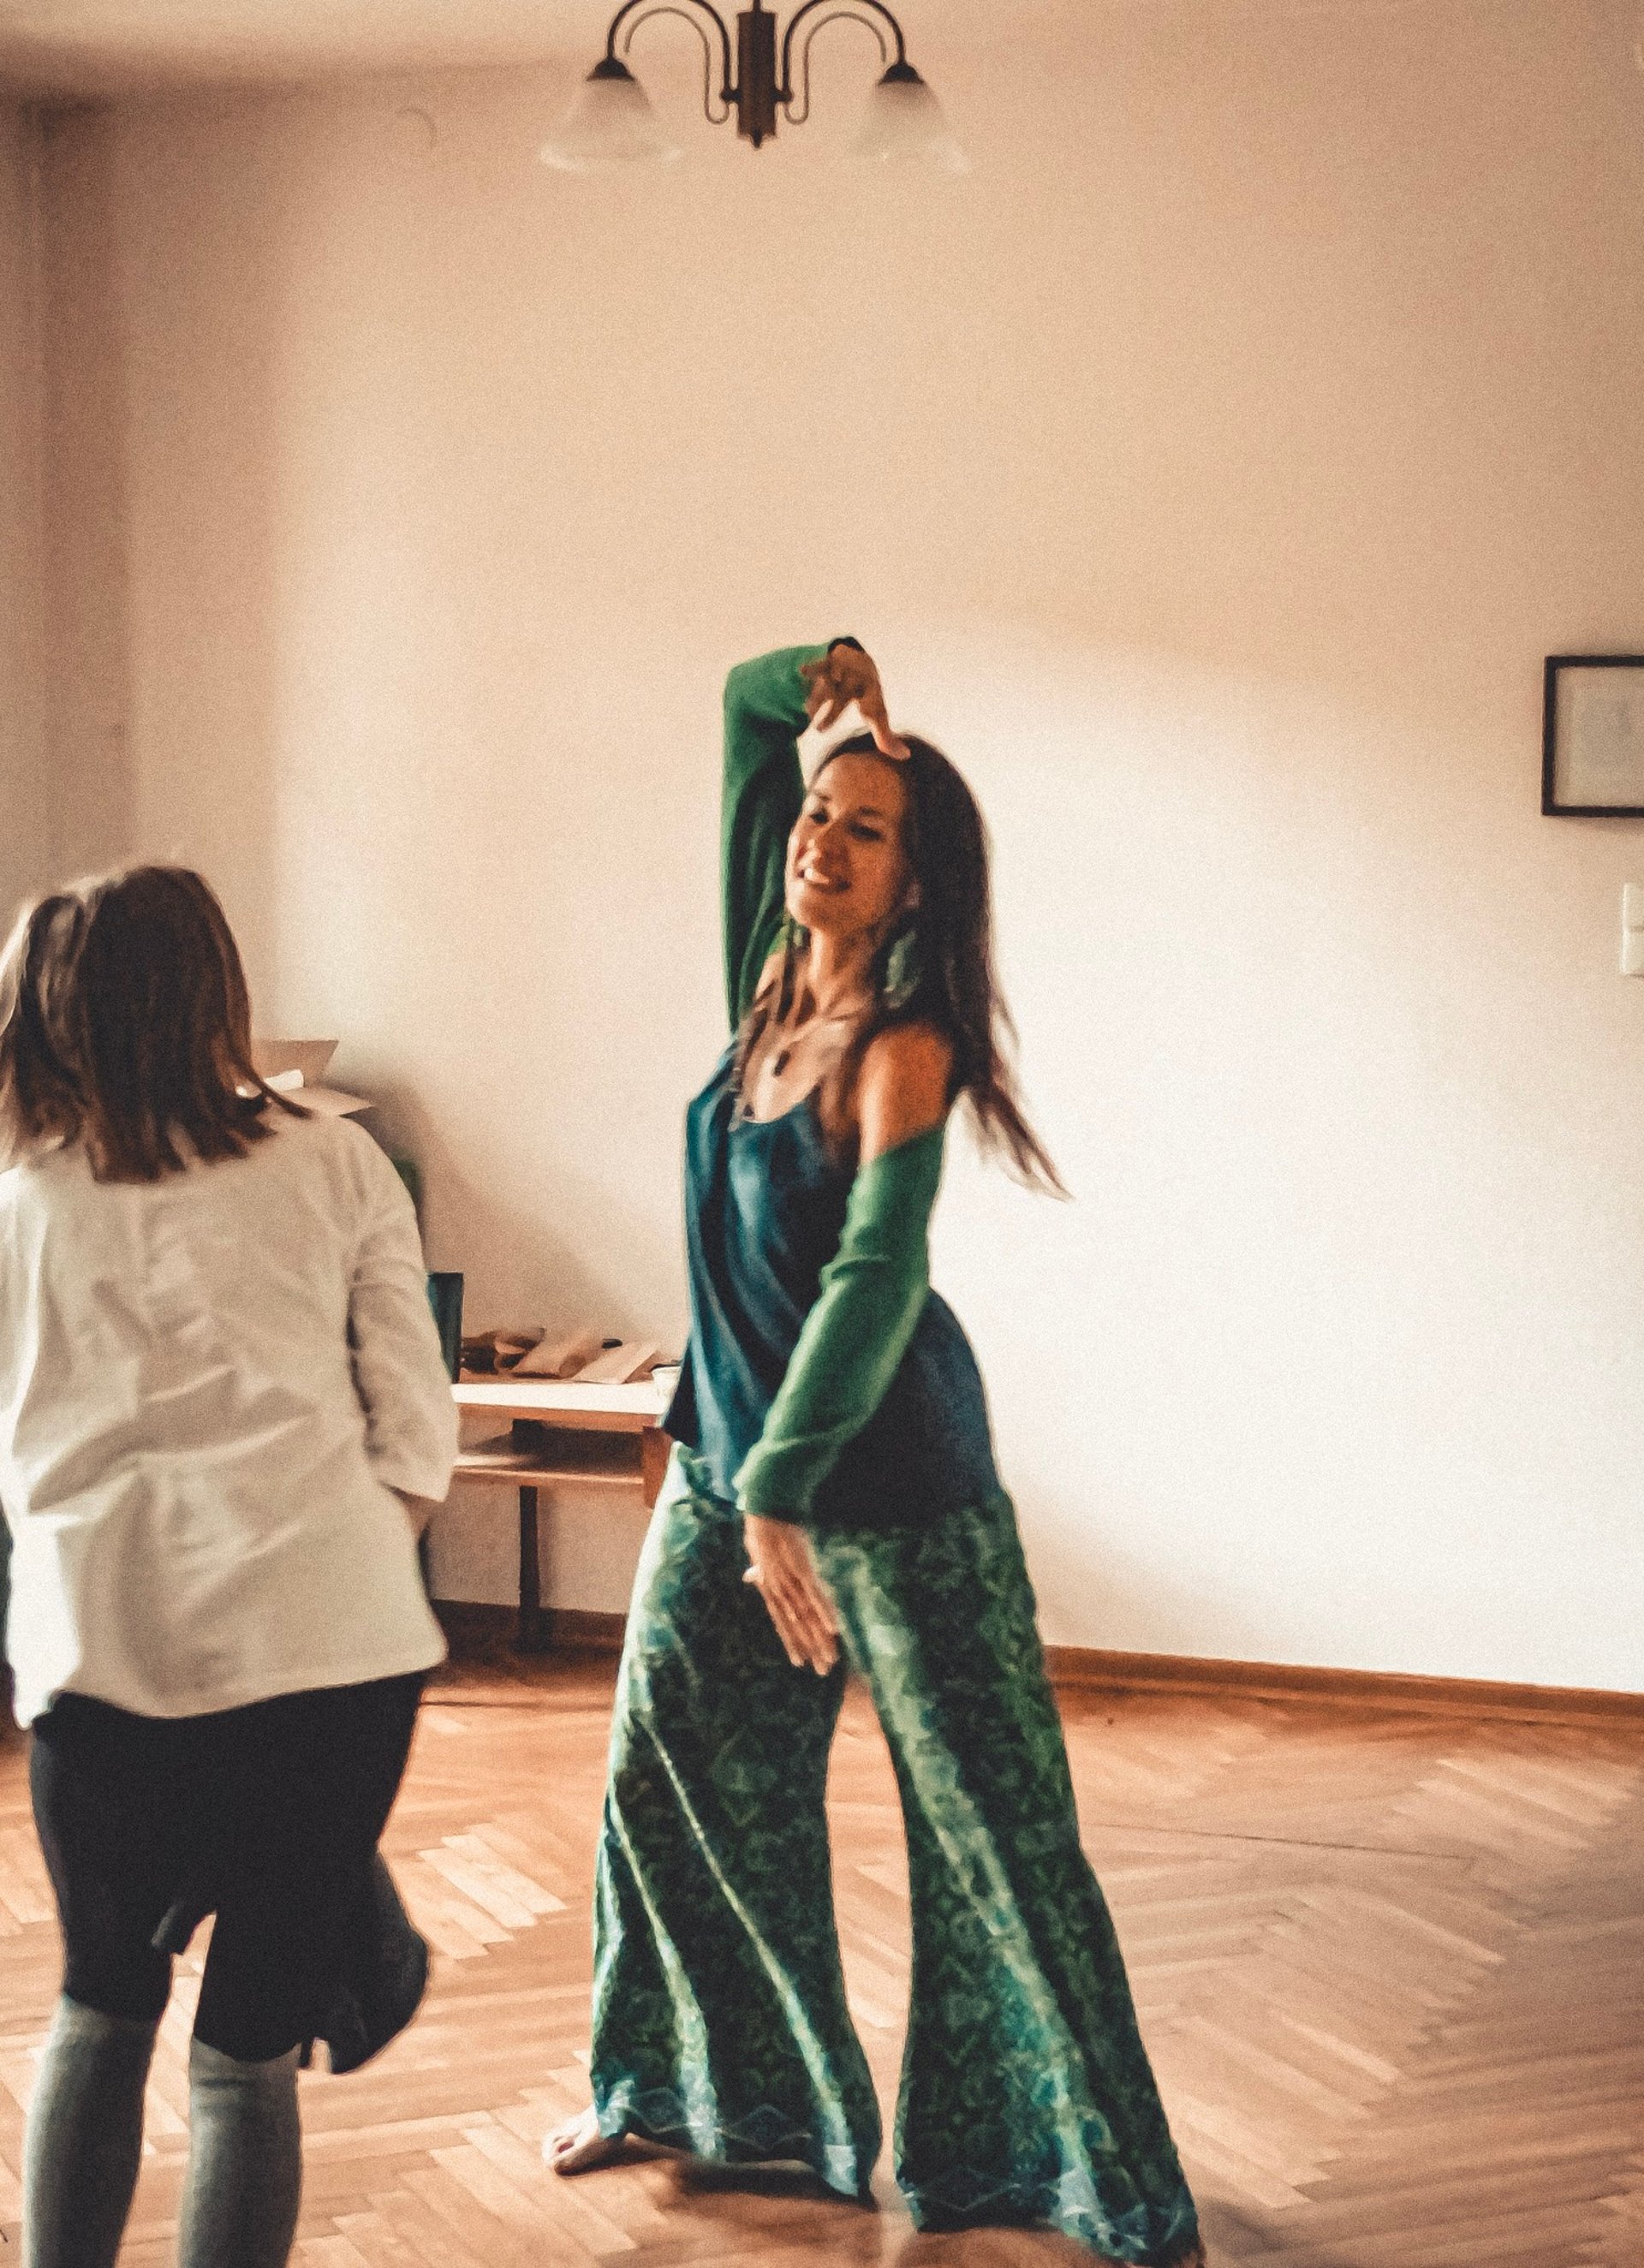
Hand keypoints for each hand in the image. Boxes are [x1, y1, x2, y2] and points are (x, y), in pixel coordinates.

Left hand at [742, 1514, 840, 1673]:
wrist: (765, 1514)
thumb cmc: (762, 1533)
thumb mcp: (756, 1555)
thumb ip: (757, 1571)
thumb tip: (749, 1577)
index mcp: (770, 1589)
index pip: (781, 1623)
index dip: (791, 1643)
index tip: (800, 1663)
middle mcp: (780, 1591)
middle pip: (798, 1626)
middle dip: (812, 1649)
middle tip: (824, 1671)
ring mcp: (791, 1582)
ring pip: (808, 1617)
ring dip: (820, 1639)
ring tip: (831, 1658)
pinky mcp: (803, 1570)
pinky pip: (815, 1595)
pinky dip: (824, 1612)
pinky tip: (833, 1630)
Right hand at [799, 647, 907, 761]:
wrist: (860, 660)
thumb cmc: (868, 695)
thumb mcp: (877, 713)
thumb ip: (886, 737)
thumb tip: (906, 756)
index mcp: (871, 692)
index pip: (872, 706)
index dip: (870, 711)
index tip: (866, 715)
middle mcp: (857, 679)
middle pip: (844, 697)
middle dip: (832, 712)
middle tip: (819, 730)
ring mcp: (842, 669)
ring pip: (829, 684)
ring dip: (817, 698)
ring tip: (807, 712)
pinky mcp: (828, 662)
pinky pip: (819, 665)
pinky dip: (811, 668)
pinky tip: (802, 671)